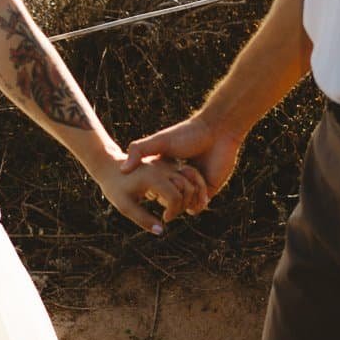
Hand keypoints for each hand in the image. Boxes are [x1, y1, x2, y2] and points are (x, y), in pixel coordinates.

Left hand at [91, 151, 201, 234]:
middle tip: (172, 215)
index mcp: (153, 177)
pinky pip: (188, 175)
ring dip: (190, 196)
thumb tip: (161, 231)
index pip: (175, 197)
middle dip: (184, 205)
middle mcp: (163, 168)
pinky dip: (190, 187)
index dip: (173, 212)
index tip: (165, 219)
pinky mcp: (169, 163)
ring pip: (191, 180)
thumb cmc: (116, 188)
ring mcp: (168, 164)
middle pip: (187, 188)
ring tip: (177, 208)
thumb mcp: (125, 206)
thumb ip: (142, 219)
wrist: (111, 167)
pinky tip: (181, 199)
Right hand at [122, 112, 240, 202]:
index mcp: (167, 168)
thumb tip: (122, 170)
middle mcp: (180, 177)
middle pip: (169, 199)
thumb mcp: (159, 141)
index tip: (150, 191)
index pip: (155, 188)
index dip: (152, 193)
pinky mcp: (209, 188)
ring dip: (182, 206)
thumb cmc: (188, 134)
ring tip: (181, 202)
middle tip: (168, 201)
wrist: (218, 131)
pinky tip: (192, 203)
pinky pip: (199, 205)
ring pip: (184, 205)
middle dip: (168, 203)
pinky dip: (195, 207)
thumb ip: (138, 151)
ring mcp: (194, 184)